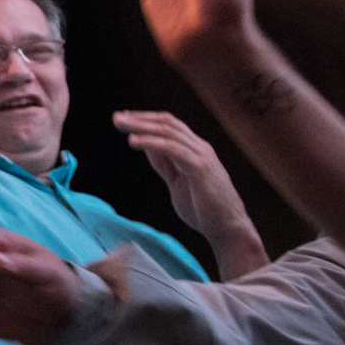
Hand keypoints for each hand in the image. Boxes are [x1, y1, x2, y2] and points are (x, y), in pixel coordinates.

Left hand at [112, 109, 258, 257]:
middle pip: (167, 124)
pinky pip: (172, 148)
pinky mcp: (200, 167)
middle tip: (117, 117)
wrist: (227, 228)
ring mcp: (201, 155)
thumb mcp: (177, 181)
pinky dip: (151, 143)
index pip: (169, 126)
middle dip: (140, 118)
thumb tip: (148, 147)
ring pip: (168, 132)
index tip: (125, 119)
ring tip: (121, 123)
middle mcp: (199, 148)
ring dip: (142, 126)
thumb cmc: (204, 209)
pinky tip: (134, 141)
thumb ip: (165, 164)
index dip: (146, 120)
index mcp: (195, 150)